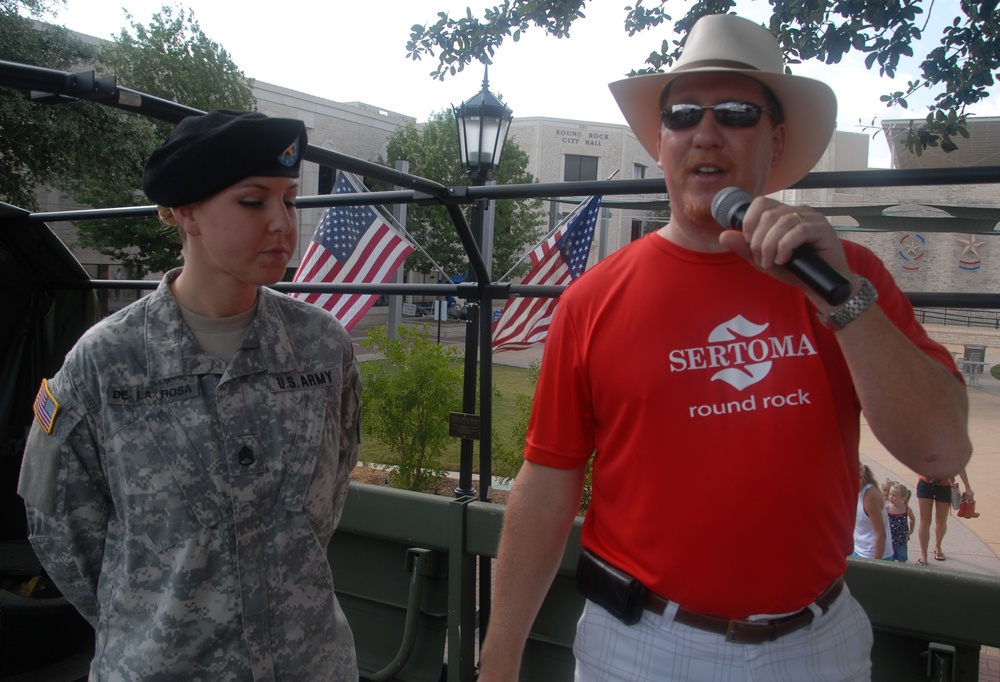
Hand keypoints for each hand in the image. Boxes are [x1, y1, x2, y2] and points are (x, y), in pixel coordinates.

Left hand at [717, 198, 851, 309]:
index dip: (749, 221)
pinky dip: (785, 246)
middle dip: (758, 240)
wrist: (821, 287)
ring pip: (782, 222)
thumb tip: (724, 235)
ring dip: (770, 245)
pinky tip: (784, 259)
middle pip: (768, 214)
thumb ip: (745, 248)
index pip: (761, 202)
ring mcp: (812, 218)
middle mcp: (798, 211)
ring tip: (771, 262)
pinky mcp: (823, 229)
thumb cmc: (795, 271)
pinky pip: (798, 230)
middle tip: (761, 259)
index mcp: (783, 214)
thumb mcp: (764, 260)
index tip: (747, 241)